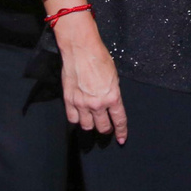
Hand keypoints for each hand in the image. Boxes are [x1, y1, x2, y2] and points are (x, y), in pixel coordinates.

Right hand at [55, 15, 127, 143]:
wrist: (81, 51)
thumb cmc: (100, 59)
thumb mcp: (114, 77)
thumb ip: (113, 93)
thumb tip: (111, 103)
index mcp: (112, 97)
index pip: (119, 120)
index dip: (121, 131)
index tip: (121, 138)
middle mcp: (97, 104)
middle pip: (102, 127)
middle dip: (106, 129)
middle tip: (107, 127)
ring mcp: (82, 104)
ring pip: (87, 126)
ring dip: (91, 125)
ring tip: (93, 121)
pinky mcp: (69, 100)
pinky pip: (73, 118)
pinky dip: (77, 119)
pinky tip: (80, 116)